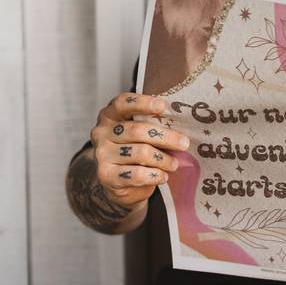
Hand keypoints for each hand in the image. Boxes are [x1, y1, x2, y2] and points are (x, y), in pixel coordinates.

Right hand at [89, 93, 188, 210]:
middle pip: (138, 130)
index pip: (122, 103)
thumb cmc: (135, 148)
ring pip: (141, 153)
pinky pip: (137, 174)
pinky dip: (155, 175)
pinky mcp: (106, 176)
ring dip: (163, 159)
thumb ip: (153, 124)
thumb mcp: (141, 132)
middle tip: (185, 144)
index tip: (162, 106)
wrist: (118, 182)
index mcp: (110, 115)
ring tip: (174, 164)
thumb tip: (180, 124)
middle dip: (166, 137)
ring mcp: (102, 154)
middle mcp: (101, 132)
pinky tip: (163, 176)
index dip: (142, 103)